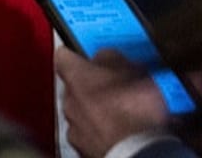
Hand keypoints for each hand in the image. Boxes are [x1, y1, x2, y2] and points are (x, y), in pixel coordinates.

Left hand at [55, 47, 169, 157]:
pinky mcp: (84, 150)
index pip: (64, 56)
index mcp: (77, 77)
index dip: (75, 53)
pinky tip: (122, 131)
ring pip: (82, 112)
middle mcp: (69, 102)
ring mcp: (75, 128)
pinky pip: (90, 134)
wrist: (137, 152)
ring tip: (124, 112)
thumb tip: (105, 56)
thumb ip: (111, 57)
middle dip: (92, 86)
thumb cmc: (134, 112)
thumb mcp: (133, 69)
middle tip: (115, 85)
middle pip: (74, 86)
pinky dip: (102, 131)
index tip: (83, 53)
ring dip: (97, 111)